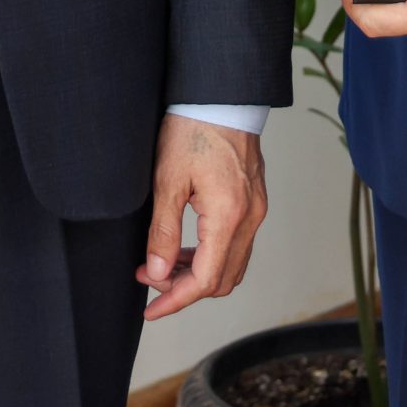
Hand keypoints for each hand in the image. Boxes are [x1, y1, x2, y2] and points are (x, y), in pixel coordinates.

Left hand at [138, 116, 268, 320]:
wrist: (221, 95)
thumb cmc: (192, 129)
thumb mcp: (167, 180)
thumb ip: (164, 232)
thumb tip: (158, 275)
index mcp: (229, 215)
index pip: (206, 280)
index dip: (175, 301)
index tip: (150, 311)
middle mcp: (250, 218)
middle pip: (223, 279)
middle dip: (184, 289)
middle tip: (149, 278)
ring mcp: (257, 210)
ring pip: (231, 264)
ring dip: (198, 273)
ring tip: (161, 264)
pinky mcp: (255, 201)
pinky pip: (237, 244)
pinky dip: (211, 255)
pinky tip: (185, 246)